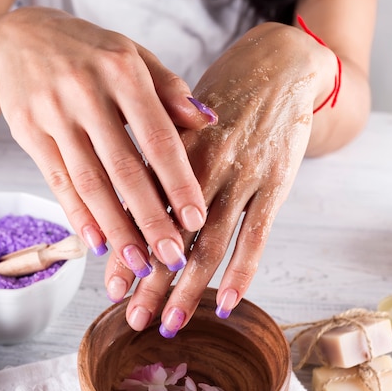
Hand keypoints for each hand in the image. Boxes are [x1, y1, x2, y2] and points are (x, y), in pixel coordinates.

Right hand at [0, 7, 217, 278]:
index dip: (178, 181)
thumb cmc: (91, 50)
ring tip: (138, 262)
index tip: (196, 220)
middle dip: (150, 219)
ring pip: (89, 183)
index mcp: (122, 72)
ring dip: (115, 228)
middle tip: (171, 256)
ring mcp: (54, 114)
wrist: (21, 36)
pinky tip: (98, 244)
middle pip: (123, 169)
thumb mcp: (134, 56)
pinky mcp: (29, 133)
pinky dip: (78, 216)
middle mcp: (86, 93)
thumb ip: (171, 90)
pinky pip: (57, 182)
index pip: (158, 137)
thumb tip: (207, 122)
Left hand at [105, 21, 337, 332]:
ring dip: (188, 288)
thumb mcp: (183, 120)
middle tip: (131, 317)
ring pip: (211, 242)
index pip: (142, 208)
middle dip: (150, 280)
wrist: (281, 66)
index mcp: (172, 146)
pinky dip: (241, 272)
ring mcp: (243, 174)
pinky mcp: (276, 183)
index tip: (110, 285)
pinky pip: (257, 236)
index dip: (126, 248)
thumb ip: (157, 162)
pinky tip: (225, 304)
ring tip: (169, 323)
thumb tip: (128, 209)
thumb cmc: (223, 99)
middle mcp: (205, 162)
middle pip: (171, 233)